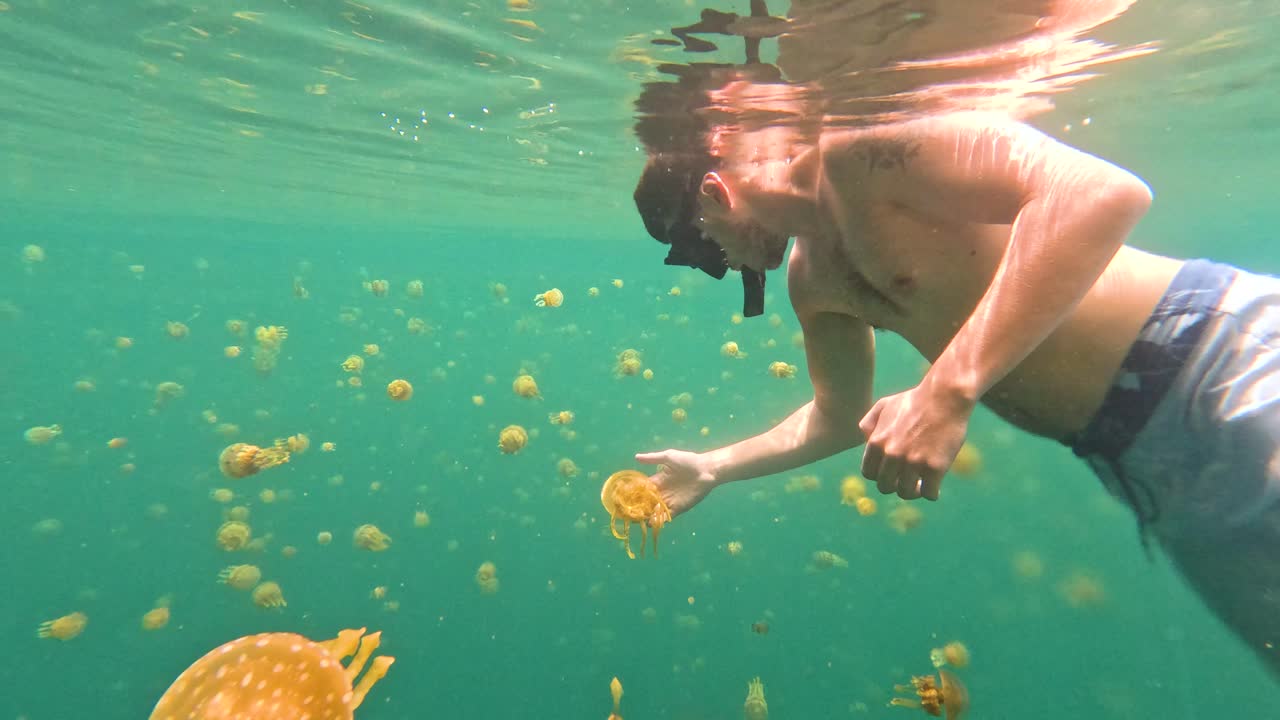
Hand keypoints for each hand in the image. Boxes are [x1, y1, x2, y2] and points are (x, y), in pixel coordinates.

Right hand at [634, 449, 717, 515]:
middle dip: (637, 507)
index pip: (642, 489)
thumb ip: (652, 458)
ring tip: (637, 520)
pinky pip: (666, 516)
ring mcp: (669, 501)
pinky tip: (651, 522)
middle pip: (646, 502)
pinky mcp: (678, 508)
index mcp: (658, 480)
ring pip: (654, 511)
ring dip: (646, 515)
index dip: (633, 493)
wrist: (706, 470)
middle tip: (627, 512)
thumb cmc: (688, 461)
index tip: (623, 497)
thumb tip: (636, 457)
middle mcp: (662, 492)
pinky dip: (658, 520)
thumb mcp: (668, 457)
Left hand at [857, 380, 974, 500]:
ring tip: (921, 484)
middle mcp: (891, 454)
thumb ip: (869, 423)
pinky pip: (929, 494)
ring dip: (913, 492)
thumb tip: (865, 442)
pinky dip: (931, 493)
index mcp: (876, 442)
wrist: (945, 397)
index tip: (891, 473)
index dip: (879, 476)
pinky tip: (935, 486)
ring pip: (906, 493)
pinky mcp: (934, 468)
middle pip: (885, 487)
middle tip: (907, 480)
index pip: (868, 473)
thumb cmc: (915, 400)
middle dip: (895, 485)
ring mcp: (913, 462)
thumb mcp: (884, 405)